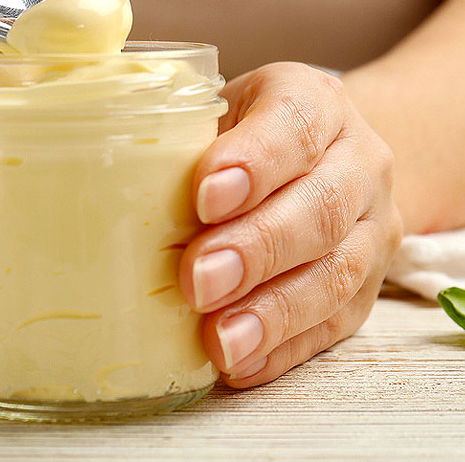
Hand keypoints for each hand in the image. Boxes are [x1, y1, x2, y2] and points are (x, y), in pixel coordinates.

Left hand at [178, 62, 400, 386]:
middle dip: (256, 249)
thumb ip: (172, 134)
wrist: (320, 161)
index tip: (204, 197)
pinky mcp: (367, 290)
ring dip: (272, 312)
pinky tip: (240, 363)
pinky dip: (284, 349)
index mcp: (315, 101)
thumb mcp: (211, 111)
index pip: (295, 123)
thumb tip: (92, 173)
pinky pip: (333, 325)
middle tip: (198, 280)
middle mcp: (358, 161)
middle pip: (321, 208)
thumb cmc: (240, 136)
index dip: (254, 162)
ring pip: (336, 273)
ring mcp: (372, 229)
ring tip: (220, 340)